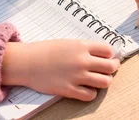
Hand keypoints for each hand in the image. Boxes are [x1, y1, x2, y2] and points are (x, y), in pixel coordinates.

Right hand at [1, 39, 119, 100]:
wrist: (26, 62)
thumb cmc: (43, 51)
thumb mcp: (66, 43)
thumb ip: (82, 48)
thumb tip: (98, 55)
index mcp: (81, 46)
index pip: (108, 50)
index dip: (109, 54)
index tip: (106, 57)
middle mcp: (82, 61)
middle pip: (110, 66)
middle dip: (112, 68)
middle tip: (109, 69)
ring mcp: (76, 76)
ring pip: (105, 82)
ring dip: (104, 81)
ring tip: (98, 80)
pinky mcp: (69, 90)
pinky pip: (90, 95)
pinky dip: (91, 93)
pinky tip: (86, 89)